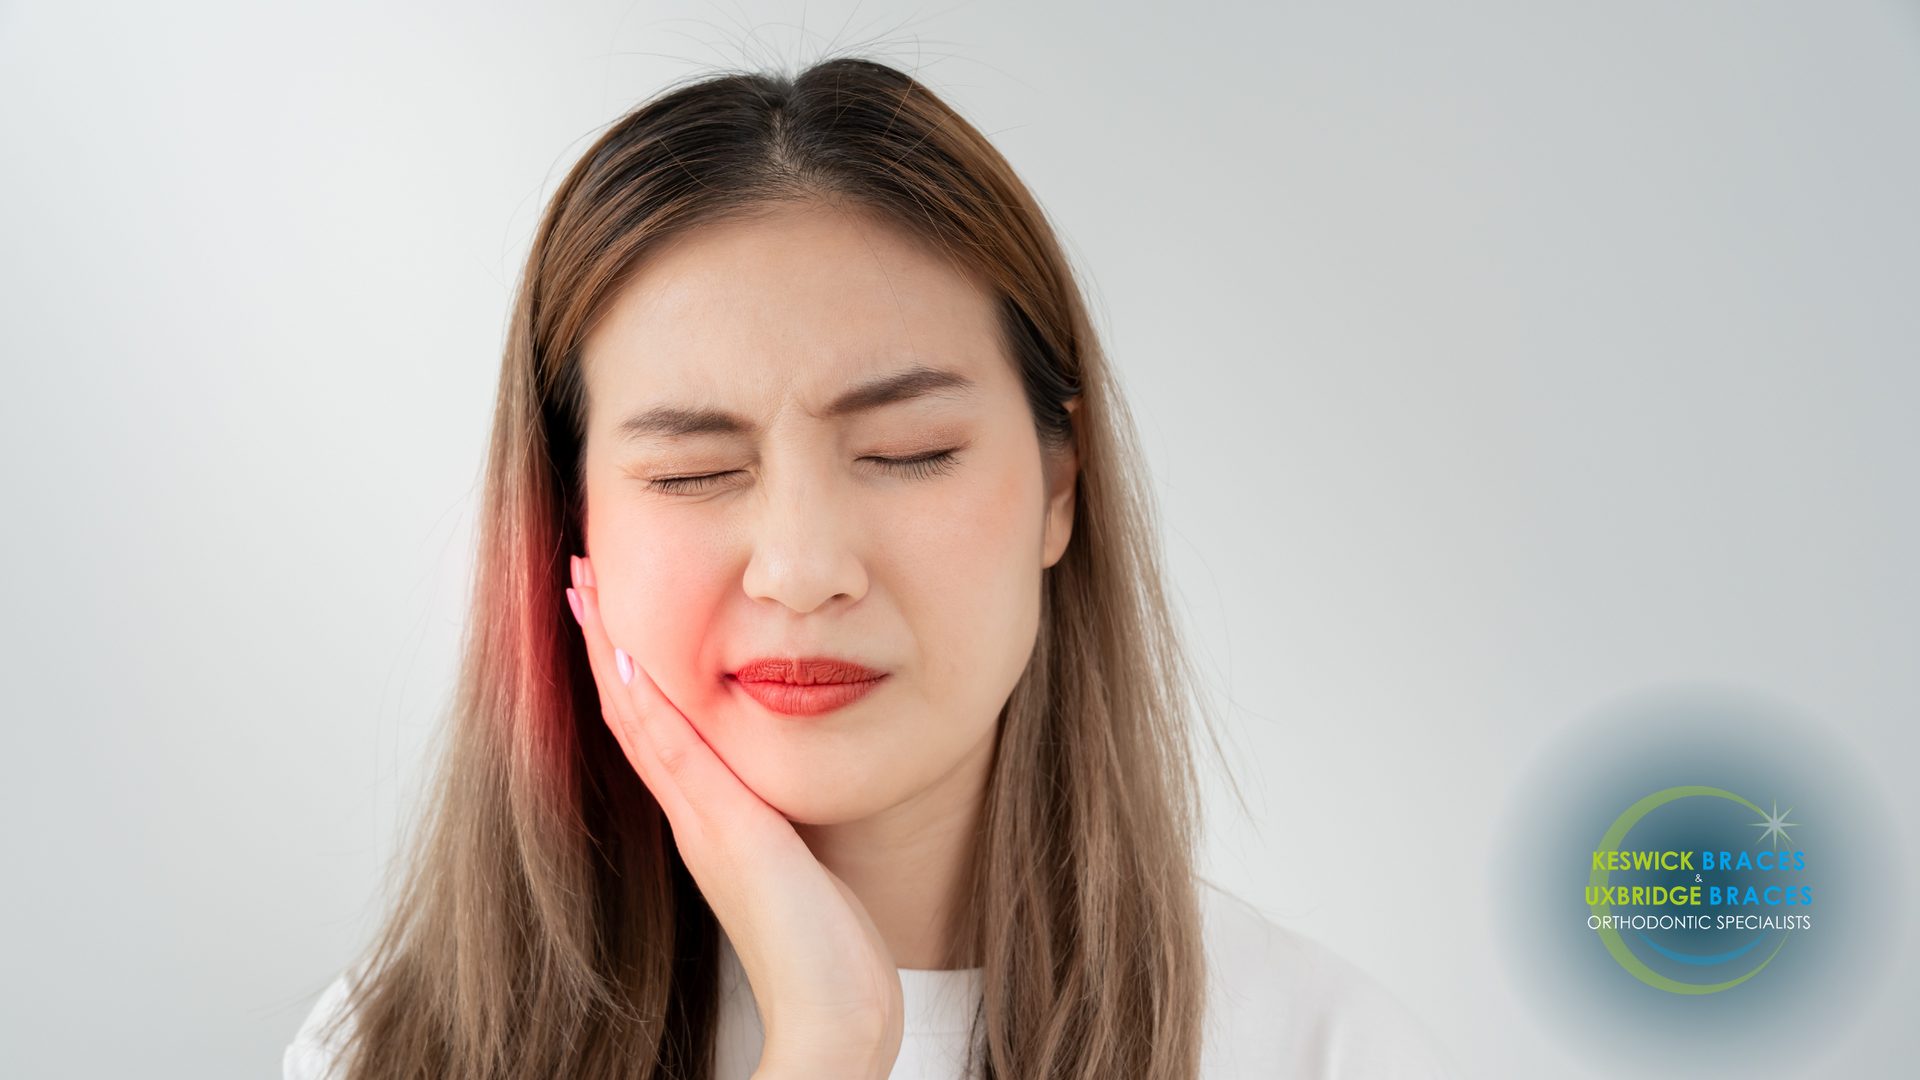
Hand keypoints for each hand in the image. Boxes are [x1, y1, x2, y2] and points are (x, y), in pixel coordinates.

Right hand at [568, 556, 903, 1079]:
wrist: (835, 1014)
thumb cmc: (833, 952)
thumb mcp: (806, 865)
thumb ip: (788, 828)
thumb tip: (794, 801)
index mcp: (714, 819)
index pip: (657, 726)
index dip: (629, 666)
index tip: (610, 607)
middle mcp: (697, 816)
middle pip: (632, 711)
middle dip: (605, 640)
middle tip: (577, 578)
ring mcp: (705, 824)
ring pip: (641, 720)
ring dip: (611, 651)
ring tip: (582, 590)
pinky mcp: (726, 834)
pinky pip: (674, 756)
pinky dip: (647, 706)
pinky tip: (629, 657)